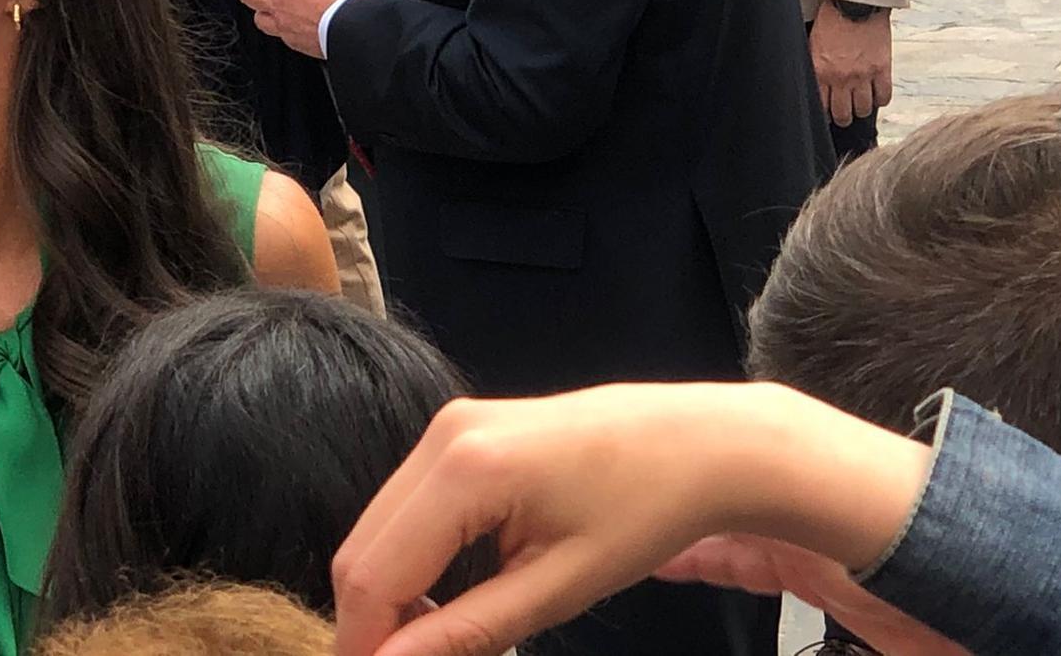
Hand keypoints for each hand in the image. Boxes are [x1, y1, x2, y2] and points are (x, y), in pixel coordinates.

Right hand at [329, 383, 930, 655]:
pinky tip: (452, 592)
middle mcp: (440, 436)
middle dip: (372, 619)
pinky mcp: (459, 429)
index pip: (374, 573)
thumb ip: (469, 628)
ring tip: (437, 639)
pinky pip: (409, 504)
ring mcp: (446, 425)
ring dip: (392, 589)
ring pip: (380, 526)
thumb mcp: (561, 586)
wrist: (699, 439)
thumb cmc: (645, 513)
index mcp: (464, 470)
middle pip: (362, 547)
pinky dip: (414, 556)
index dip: (364, 641)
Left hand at [809, 0, 891, 125]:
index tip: (826, 117)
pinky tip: (876, 97)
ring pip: (863, 109)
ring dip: (861, 110)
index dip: (824, 116)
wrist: (855, 3)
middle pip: (843, 114)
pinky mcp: (882, 69)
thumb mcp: (813, 45)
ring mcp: (863, 75)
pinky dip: (880, 101)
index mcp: (820, 71)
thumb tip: (815, 86)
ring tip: (860, 106)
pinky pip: (884, 96)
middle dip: (843, 118)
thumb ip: (815, 68)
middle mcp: (841, 77)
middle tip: (844, 117)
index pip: (821, 106)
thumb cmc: (831, 21)